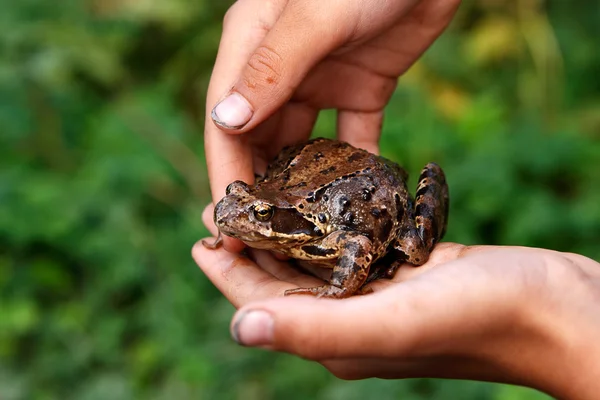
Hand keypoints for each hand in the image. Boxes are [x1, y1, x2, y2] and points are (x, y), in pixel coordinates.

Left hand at [193, 207, 599, 398]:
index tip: (202, 233)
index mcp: (336, 339)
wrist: (553, 307)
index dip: (227, 271)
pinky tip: (318, 199)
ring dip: (285, 231)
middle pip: (282, 282)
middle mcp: (349, 321)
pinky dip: (326, 225)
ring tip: (260, 196)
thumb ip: (315, 328)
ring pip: (313, 263)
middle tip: (224, 205)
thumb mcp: (392, 319)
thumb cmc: (481, 318)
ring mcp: (375, 296)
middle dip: (250, 246)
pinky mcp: (401, 272)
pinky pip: (348, 248)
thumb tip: (238, 327)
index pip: (262, 305)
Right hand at [204, 0, 460, 250]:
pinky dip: (352, 168)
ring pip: (301, 146)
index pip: (225, 124)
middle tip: (267, 242)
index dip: (225, 176)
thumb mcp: (316, 15)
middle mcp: (280, 70)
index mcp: (251, 48)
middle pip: (258, 141)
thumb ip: (272, 68)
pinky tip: (355, 201)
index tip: (229, 226)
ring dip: (302, 186)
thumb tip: (222, 123)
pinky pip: (351, 137)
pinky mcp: (362, 88)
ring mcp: (321, 81)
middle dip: (260, 190)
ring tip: (308, 231)